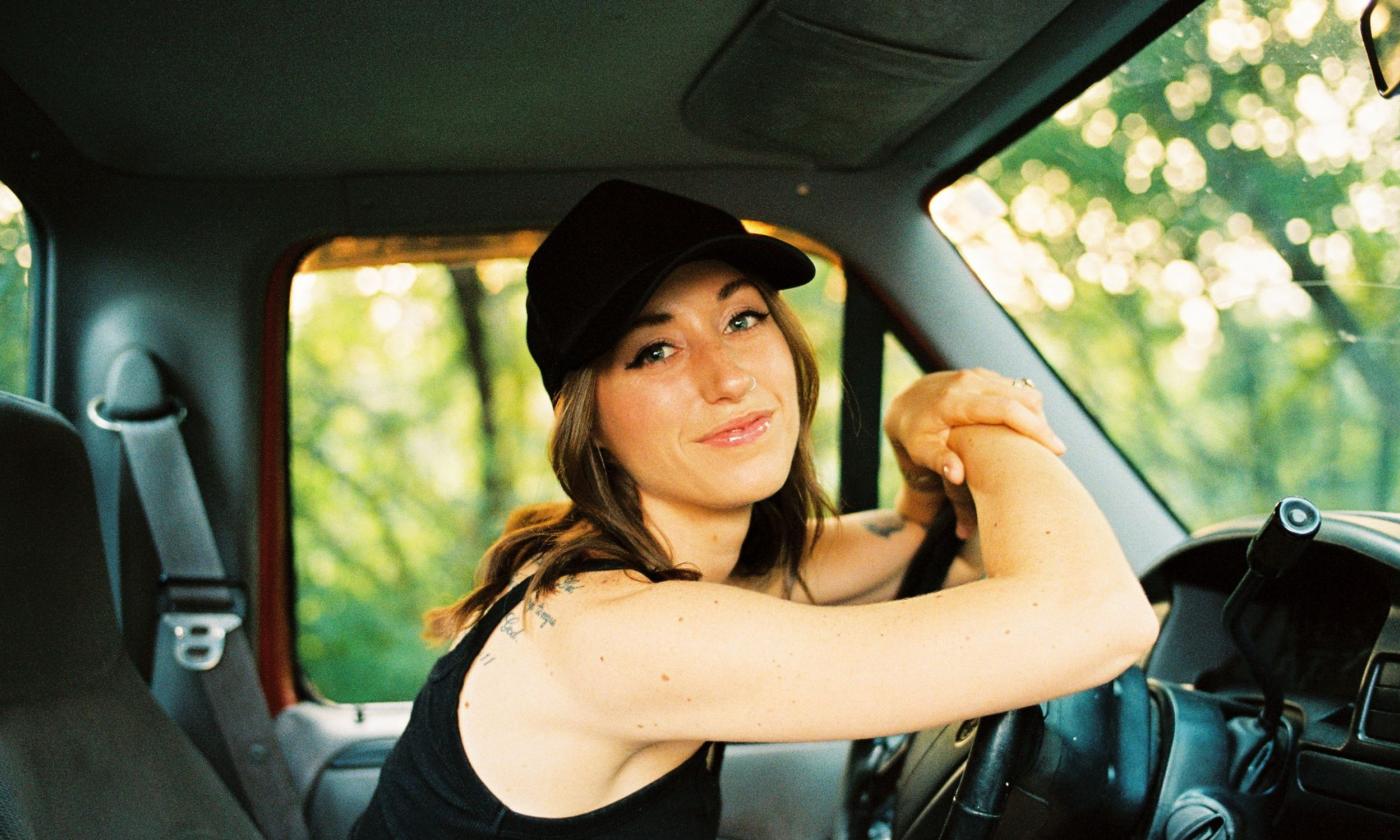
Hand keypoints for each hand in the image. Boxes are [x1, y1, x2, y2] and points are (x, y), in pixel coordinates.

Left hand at [885, 369, 1064, 535]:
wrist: (905, 405)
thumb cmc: (914, 435)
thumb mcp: (920, 450)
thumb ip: (938, 461)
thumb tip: (957, 475)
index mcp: (956, 401)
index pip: (1005, 410)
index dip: (1034, 428)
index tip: (1056, 449)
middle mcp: (969, 382)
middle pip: (1022, 397)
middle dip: (1043, 423)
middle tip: (1055, 452)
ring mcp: (977, 375)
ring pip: (1022, 390)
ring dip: (1037, 415)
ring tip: (1040, 443)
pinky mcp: (983, 375)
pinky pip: (1014, 388)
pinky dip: (1025, 406)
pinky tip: (1025, 430)